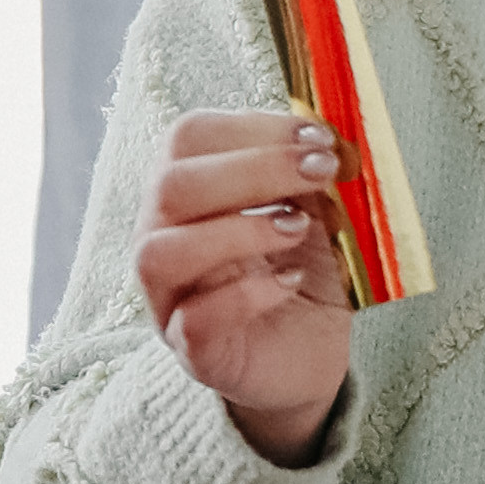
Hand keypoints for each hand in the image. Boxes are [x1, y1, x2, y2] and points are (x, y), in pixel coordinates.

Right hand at [133, 110, 359, 463]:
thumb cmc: (302, 273)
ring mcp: (169, 300)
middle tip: (321, 171)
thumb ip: (307, 172)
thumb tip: (323, 138)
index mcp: (186, 194)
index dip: (252, 127)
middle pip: (171, 186)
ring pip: (161, 252)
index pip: (187, 138)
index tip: (317, 137)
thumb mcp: (312, 209)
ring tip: (298, 228)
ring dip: (239, 230)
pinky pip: (196, 319)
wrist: (311, 356)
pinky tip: (290, 282)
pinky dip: (249, 294)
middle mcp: (161, 240)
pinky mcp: (194, 352)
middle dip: (254, 169)